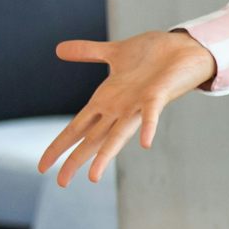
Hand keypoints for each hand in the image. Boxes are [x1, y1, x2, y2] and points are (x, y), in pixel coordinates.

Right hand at [37, 31, 218, 185]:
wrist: (186, 45)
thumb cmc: (153, 53)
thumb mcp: (114, 52)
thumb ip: (88, 52)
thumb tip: (59, 48)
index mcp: (106, 100)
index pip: (77, 127)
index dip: (60, 145)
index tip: (43, 166)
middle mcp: (120, 108)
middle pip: (92, 138)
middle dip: (75, 159)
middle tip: (60, 183)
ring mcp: (139, 104)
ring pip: (117, 134)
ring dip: (105, 155)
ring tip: (92, 177)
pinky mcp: (158, 95)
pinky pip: (152, 114)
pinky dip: (148, 127)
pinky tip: (144, 143)